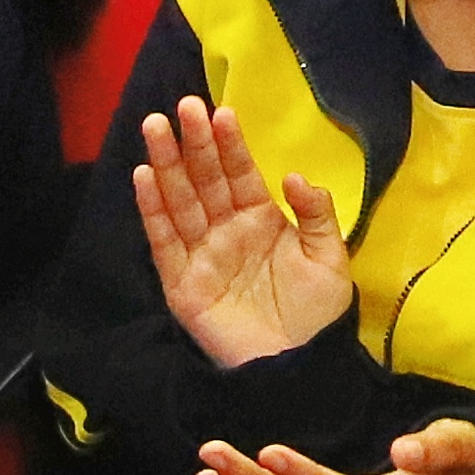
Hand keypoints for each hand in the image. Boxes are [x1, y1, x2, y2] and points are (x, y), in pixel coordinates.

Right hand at [132, 94, 360, 367]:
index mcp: (261, 220)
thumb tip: (293, 175)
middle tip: (183, 106)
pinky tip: (144, 176)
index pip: (240, 173)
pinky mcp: (181, 284)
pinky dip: (152, 210)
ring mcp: (202, 255)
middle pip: (205, 180)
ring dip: (167, 164)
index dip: (230, 144)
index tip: (222, 111)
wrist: (298, 367)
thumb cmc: (317, 315)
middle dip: (193, 144)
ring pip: (180, 201)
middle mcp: (227, 231)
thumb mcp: (330, 257)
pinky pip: (163, 242)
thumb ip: (317, 213)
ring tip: (155, 127)